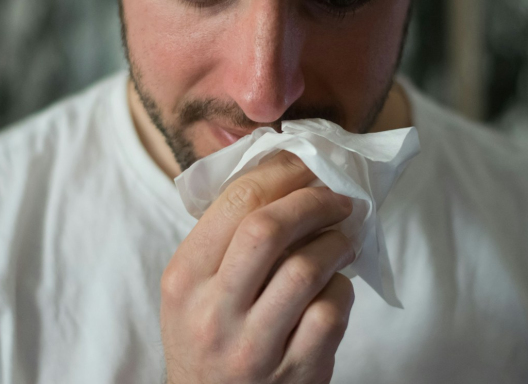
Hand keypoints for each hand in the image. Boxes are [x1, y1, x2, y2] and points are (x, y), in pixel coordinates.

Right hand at [161, 151, 355, 383]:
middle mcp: (213, 312)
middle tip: (337, 197)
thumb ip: (226, 237)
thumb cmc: (207, 335)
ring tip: (343, 237)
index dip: (281, 172)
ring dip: (336, 242)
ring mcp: (253, 346)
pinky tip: (335, 284)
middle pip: (269, 229)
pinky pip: (331, 312)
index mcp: (184, 277)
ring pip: (306, 269)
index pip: (235, 202)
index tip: (307, 164)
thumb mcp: (192, 287)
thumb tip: (286, 177)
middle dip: (313, 201)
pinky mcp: (294, 372)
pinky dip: (342, 288)